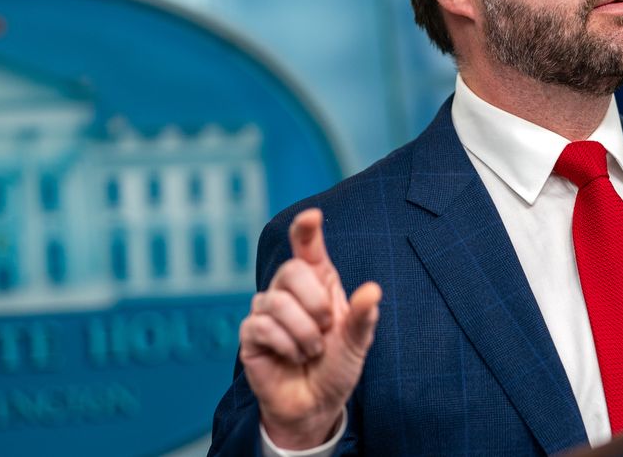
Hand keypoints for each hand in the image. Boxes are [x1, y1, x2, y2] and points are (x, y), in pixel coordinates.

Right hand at [239, 208, 381, 449]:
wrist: (315, 405)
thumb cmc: (336, 367)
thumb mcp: (357, 342)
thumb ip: (363, 316)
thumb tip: (373, 290)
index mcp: (318, 283)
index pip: (307, 247)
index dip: (306, 229)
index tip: (312, 216)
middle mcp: (289, 291)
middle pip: (291, 270)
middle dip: (315, 302)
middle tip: (326, 329)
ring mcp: (266, 311)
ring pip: (277, 301)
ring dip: (304, 333)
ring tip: (312, 351)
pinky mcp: (250, 334)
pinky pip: (263, 326)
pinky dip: (287, 345)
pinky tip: (293, 357)